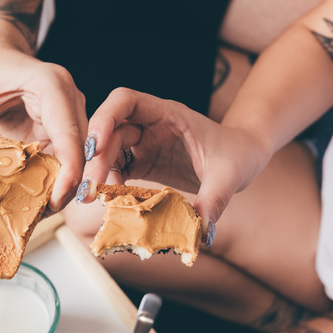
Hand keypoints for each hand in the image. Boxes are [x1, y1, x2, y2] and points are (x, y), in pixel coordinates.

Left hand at [0, 38, 86, 210]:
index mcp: (50, 84)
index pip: (68, 131)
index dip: (68, 168)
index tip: (56, 200)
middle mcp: (69, 97)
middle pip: (79, 149)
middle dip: (65, 186)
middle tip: (42, 216)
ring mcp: (72, 112)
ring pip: (77, 158)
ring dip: (61, 186)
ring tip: (37, 213)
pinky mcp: (65, 128)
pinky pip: (66, 158)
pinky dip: (54, 179)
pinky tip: (35, 198)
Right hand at [78, 88, 271, 225]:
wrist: (243, 156)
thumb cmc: (238, 153)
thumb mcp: (229, 175)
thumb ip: (215, 199)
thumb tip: (202, 231)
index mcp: (168, 114)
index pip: (125, 101)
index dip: (105, 118)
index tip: (96, 146)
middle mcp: (150, 124)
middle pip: (110, 130)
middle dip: (96, 158)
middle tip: (89, 188)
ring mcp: (144, 142)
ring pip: (109, 150)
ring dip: (98, 172)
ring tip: (92, 197)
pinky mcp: (144, 161)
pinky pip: (119, 168)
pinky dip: (110, 183)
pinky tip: (109, 199)